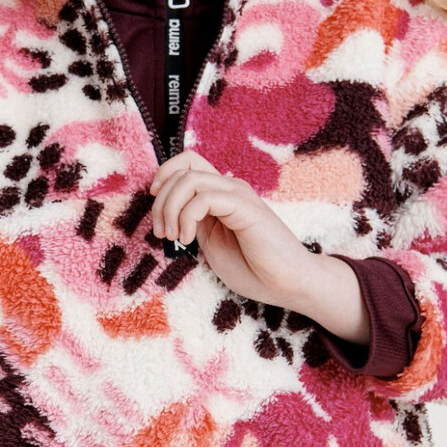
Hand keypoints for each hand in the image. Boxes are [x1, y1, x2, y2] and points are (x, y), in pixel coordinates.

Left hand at [148, 152, 369, 343]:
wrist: (288, 283)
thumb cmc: (254, 269)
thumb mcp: (212, 243)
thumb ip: (194, 224)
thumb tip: (169, 216)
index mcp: (222, 194)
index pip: (188, 162)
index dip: (163, 177)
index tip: (157, 211)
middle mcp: (230, 188)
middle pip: (183, 169)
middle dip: (161, 201)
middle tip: (163, 233)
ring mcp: (238, 195)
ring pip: (189, 180)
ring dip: (170, 209)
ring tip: (173, 237)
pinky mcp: (245, 208)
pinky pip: (203, 198)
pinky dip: (186, 217)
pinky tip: (189, 239)